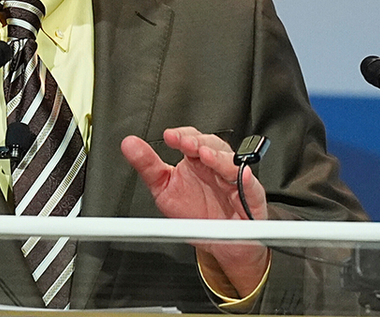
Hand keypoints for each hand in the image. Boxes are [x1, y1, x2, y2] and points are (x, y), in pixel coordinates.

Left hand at [121, 127, 269, 297]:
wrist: (219, 243)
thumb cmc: (196, 212)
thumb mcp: (164, 189)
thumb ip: (147, 166)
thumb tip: (129, 144)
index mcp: (195, 161)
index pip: (190, 139)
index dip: (181, 136)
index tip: (168, 137)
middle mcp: (215, 166)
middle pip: (211, 144)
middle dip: (198, 142)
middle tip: (185, 144)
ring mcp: (233, 180)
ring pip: (230, 161)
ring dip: (218, 157)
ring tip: (205, 155)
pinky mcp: (250, 197)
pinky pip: (250, 186)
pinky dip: (245, 179)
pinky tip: (240, 175)